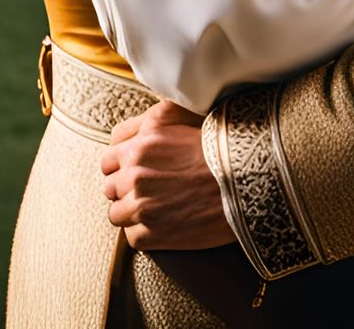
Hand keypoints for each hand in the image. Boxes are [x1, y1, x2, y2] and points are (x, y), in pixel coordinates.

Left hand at [101, 100, 231, 250]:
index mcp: (142, 142)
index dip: (121, 165)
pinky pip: (131, 235)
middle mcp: (135, 172)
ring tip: (156, 209)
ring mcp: (140, 204)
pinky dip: (145, 232)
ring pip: (117, 213)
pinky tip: (165, 223)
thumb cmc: (221, 149)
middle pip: (110, 186)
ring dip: (132, 211)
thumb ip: (152, 123)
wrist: (245, 183)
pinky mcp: (148, 234)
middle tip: (149, 191)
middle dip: (125, 189)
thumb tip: (134, 132)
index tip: (132, 171)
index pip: (109, 158)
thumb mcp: (184, 117)